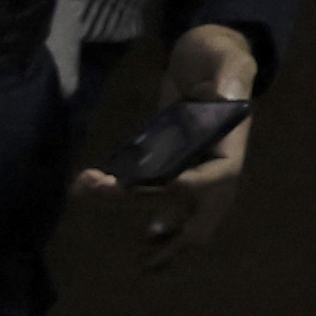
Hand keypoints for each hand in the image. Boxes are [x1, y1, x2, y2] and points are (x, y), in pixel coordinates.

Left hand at [74, 22, 259, 268]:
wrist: (203, 56)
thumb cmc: (220, 52)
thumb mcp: (228, 55)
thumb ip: (230, 72)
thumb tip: (227, 91)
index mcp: (230, 145)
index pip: (218, 178)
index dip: (194, 190)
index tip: (166, 186)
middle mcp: (210, 165)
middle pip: (200, 217)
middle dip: (173, 241)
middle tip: (144, 262)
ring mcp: (187, 168)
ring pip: (169, 211)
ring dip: (137, 214)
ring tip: (102, 204)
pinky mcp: (163, 164)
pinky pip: (144, 191)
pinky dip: (117, 193)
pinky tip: (85, 187)